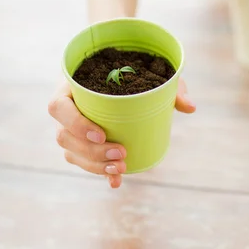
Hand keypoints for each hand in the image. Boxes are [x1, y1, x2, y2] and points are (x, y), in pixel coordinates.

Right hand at [48, 78, 194, 188]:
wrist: (118, 73)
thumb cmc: (130, 69)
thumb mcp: (149, 72)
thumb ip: (170, 86)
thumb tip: (190, 107)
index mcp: (70, 86)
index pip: (58, 107)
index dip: (76, 123)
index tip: (102, 133)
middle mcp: (65, 108)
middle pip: (64, 136)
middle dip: (92, 151)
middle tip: (121, 153)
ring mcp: (69, 128)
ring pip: (71, 152)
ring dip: (94, 164)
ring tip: (121, 167)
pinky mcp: (79, 143)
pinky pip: (82, 161)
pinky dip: (99, 172)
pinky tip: (115, 180)